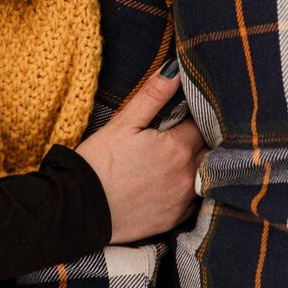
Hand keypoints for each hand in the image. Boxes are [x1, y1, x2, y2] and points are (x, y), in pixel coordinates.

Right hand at [73, 68, 204, 242]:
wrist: (78, 210)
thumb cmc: (98, 163)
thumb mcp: (124, 123)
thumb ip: (154, 94)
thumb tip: (177, 69)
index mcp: (178, 147)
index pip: (203, 123)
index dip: (194, 115)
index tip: (182, 112)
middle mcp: (188, 175)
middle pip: (209, 149)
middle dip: (200, 138)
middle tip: (179, 133)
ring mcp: (183, 200)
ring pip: (204, 174)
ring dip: (197, 163)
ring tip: (173, 157)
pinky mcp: (174, 219)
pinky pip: (193, 199)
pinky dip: (188, 188)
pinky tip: (170, 182)